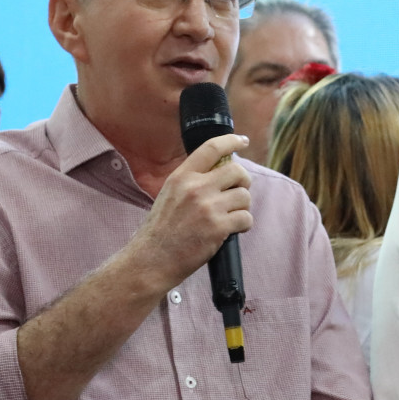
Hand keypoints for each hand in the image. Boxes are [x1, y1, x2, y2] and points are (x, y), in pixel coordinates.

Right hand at [127, 134, 252, 294]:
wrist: (152, 258)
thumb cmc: (161, 230)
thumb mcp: (170, 194)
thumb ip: (192, 181)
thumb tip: (221, 171)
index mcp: (181, 176)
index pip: (212, 148)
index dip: (231, 141)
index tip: (242, 141)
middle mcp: (195, 187)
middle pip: (237, 171)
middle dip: (243, 182)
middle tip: (237, 193)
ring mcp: (208, 207)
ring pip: (245, 196)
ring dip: (242, 207)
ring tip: (229, 216)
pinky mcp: (218, 227)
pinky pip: (246, 218)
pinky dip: (243, 224)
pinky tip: (231, 230)